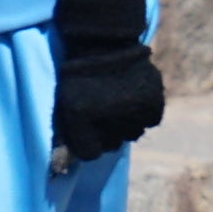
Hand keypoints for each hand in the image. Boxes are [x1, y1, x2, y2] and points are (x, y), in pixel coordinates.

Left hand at [49, 0, 162, 162]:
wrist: (105, 42)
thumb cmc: (79, 76)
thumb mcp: (64, 104)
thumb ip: (64, 137)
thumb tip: (59, 169)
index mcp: (80, 118)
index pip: (90, 154)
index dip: (87, 141)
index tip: (86, 126)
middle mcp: (108, 117)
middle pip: (113, 145)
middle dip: (107, 133)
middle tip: (103, 111)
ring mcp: (133, 109)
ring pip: (133, 133)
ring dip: (126, 123)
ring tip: (118, 102)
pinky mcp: (153, 99)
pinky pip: (151, 120)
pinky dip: (144, 113)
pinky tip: (134, 97)